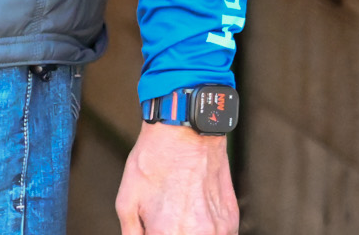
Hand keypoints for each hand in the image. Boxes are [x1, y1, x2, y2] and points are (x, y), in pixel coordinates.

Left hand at [116, 123, 237, 234]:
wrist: (186, 133)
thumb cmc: (154, 162)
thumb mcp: (126, 200)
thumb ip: (131, 233)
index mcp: (167, 234)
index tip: (151, 228)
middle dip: (169, 232)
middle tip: (163, 218)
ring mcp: (219, 231)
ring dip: (187, 232)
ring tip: (177, 214)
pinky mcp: (231, 222)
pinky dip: (204, 231)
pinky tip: (193, 213)